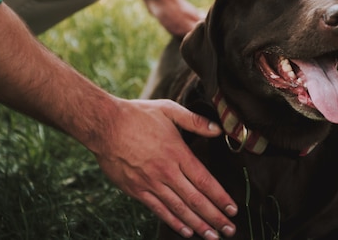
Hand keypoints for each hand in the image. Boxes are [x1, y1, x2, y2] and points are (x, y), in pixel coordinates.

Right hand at [94, 98, 236, 238]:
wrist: (104, 125)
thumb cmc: (138, 115)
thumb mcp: (169, 110)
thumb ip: (195, 120)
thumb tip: (218, 129)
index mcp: (177, 152)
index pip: (204, 180)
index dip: (220, 197)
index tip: (233, 209)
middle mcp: (166, 171)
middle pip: (195, 199)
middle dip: (215, 217)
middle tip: (229, 230)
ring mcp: (150, 183)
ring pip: (179, 209)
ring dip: (198, 225)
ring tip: (213, 236)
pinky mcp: (136, 190)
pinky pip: (159, 210)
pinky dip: (174, 222)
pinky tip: (186, 231)